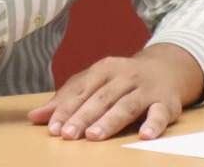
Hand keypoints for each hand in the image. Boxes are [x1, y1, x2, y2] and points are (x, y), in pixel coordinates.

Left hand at [28, 44, 203, 141]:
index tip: (53, 128)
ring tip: (94, 136)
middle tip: (69, 134)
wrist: (169, 68)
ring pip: (127, 105)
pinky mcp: (166, 102)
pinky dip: (153, 124)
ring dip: (110, 121)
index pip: (83, 89)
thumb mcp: (95, 82)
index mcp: (106, 68)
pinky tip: (145, 135)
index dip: (67, 108)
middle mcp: (127, 75)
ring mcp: (147, 88)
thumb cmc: (124, 79)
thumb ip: (67, 98)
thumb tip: (34, 117)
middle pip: (102, 98)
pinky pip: (160, 113)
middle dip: (84, 116)